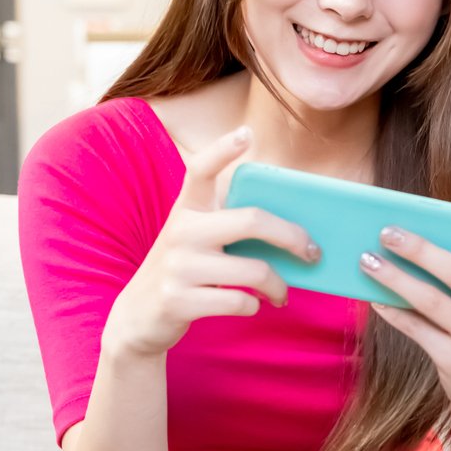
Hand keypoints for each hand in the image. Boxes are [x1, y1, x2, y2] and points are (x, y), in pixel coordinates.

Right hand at [103, 126, 317, 357]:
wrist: (138, 317)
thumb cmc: (183, 272)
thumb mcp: (196, 241)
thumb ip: (228, 229)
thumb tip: (291, 234)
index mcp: (186, 210)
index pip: (200, 169)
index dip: (223, 150)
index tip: (246, 133)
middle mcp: (181, 231)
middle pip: (252, 221)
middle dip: (293, 237)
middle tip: (312, 253)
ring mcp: (178, 266)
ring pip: (254, 270)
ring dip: (278, 285)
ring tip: (281, 292)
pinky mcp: (179, 300)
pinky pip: (240, 301)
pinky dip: (254, 306)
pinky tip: (251, 304)